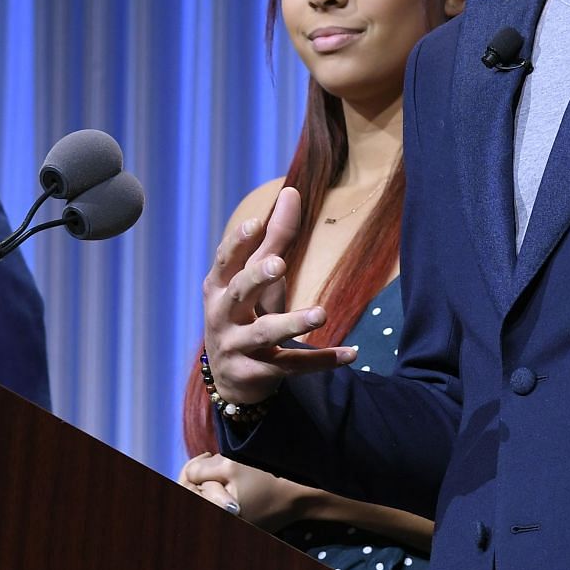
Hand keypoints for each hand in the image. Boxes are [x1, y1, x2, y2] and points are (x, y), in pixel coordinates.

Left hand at [178, 453, 309, 529]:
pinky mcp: (238, 521)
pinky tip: (229, 478)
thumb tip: (189, 473)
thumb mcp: (230, 466)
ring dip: (209, 481)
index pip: (185, 489)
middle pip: (193, 494)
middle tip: (211, 457)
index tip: (206, 455)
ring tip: (223, 467)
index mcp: (214, 512)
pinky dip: (219, 489)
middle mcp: (218, 521)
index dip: (190, 469)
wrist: (297, 496)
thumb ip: (201, 469)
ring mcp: (229, 523)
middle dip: (199, 474)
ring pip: (205, 497)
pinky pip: (218, 503)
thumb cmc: (265, 479)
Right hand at [201, 186, 356, 405]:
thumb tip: (291, 191)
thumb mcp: (257, 277)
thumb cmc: (246, 312)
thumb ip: (274, 237)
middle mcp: (222, 316)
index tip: (254, 223)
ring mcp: (236, 347)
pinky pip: (291, 366)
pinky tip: (350, 353)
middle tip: (280, 264)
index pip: (225, 260)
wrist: (231, 378)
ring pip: (265, 333)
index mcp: (219, 287)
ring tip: (321, 313)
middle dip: (257, 277)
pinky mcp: (256, 373)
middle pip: (239, 293)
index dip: (237, 243)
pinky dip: (321, 361)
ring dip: (293, 322)